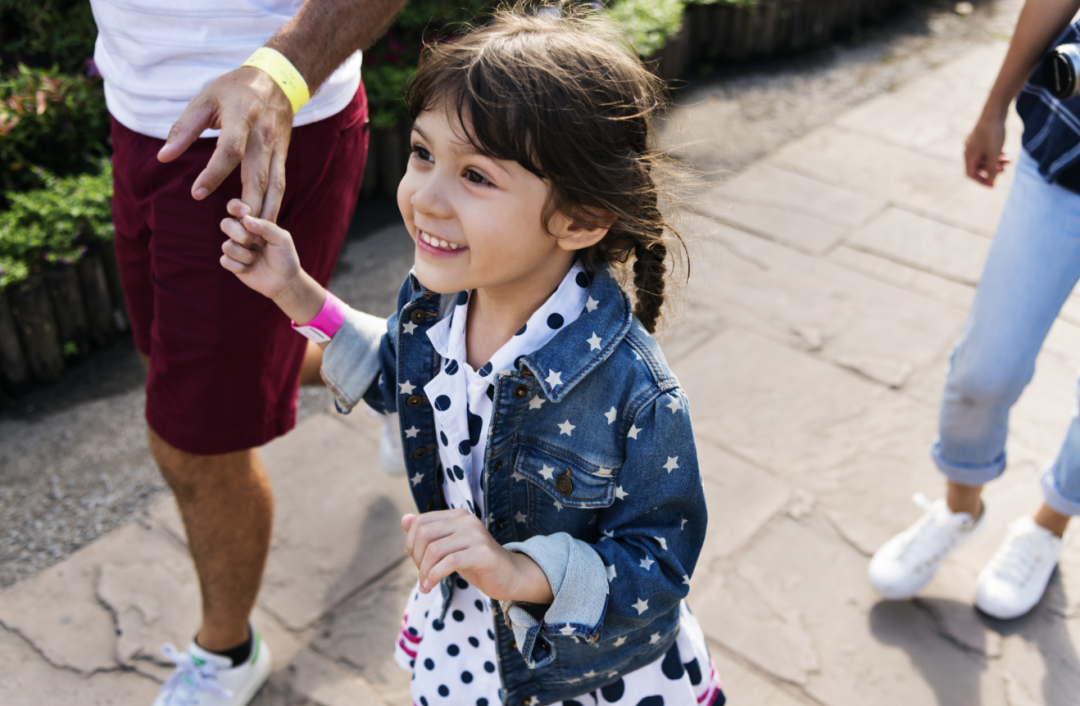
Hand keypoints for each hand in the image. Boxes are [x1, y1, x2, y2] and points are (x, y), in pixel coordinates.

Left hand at [159, 66, 292, 220]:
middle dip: (247, 205)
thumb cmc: (234, 89)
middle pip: (257, 176)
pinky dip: (273, 206)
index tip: (197, 194)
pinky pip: (280, 185)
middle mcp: (264, 135)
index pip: (230, 150)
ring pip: (274, 186)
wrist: (279, 81)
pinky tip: (263, 223)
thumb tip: (163, 158)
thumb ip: (184, 129)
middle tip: (234, 229)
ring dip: (265, 213)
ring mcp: (277, 148)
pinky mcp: (283, 156)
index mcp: (242, 117)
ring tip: (253, 236)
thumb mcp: (204, 99)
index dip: (214, 174)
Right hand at [219, 199, 311, 310]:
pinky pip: (225, 261)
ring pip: (226, 246)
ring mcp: (235, 248)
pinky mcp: (232, 264)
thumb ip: (266, 226)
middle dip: (241, 235)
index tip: (246, 212)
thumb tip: (245, 218)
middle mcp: (241, 233)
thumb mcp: (281, 238)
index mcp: (252, 223)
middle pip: (225, 224)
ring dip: (245, 255)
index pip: (235, 207)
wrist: (285, 281)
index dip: (236, 207)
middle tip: (259, 242)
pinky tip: (250, 268)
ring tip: (257, 258)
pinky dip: (240, 267)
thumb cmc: (285, 257)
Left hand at [402, 510, 552, 603]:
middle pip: (425, 534)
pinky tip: (431, 586)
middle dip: (416, 558)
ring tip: (426, 585)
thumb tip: (404, 519)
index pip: (420, 522)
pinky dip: (434, 576)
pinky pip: (449, 562)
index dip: (411, 544)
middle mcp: (466, 520)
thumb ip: (429, 533)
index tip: (418, 563)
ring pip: (435, 549)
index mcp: (457, 515)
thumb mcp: (450, 547)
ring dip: (424, 571)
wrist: (510, 576)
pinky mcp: (483, 553)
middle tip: (422, 575)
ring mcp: (476, 535)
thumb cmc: (476, 562)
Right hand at [964, 116, 1009, 186]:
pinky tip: (1005, 153)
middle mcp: (969, 150)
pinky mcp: (981, 138)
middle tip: (1004, 170)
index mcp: (968, 156)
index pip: (971, 174)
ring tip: (1008, 160)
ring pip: (984, 158)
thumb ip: (992, 170)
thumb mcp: (993, 154)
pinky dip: (995, 154)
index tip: (993, 185)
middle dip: (992, 170)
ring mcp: (974, 143)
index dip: (981, 181)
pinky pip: (987, 151)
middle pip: (979, 167)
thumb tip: (992, 182)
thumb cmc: (992, 134)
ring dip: (996, 162)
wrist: (994, 112)